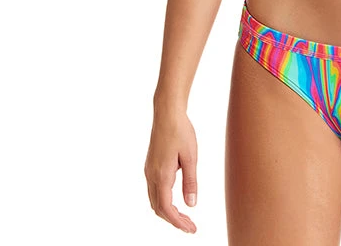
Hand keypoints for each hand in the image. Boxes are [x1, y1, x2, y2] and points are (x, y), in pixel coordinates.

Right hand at [144, 108, 198, 233]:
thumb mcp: (190, 157)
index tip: (192, 229)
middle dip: (174, 220)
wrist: (167, 112)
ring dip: (168, 212)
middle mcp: (151, 176)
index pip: (167, 209)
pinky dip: (164, 201)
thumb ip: (190, 182)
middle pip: (158, 208)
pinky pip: (154, 190)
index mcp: (161, 175)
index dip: (178, 222)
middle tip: (191, 226)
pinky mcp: (150, 165)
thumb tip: (191, 205)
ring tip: (185, 217)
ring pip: (154, 200)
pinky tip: (176, 200)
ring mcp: (149, 171)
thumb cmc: (181, 131)